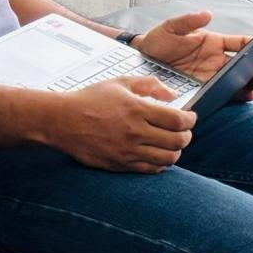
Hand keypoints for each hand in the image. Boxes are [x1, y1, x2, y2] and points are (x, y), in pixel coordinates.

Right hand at [47, 77, 195, 173]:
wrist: (62, 121)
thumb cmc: (89, 100)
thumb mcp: (118, 83)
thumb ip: (148, 85)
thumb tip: (171, 95)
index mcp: (136, 109)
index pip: (177, 120)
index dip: (190, 120)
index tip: (190, 117)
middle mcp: (135, 132)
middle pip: (177, 141)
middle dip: (186, 136)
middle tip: (183, 131)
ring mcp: (128, 151)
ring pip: (168, 158)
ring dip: (175, 151)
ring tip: (171, 144)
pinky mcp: (121, 164)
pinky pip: (151, 169)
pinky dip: (161, 164)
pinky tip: (157, 154)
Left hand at [134, 11, 252, 99]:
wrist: (141, 62)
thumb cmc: (157, 41)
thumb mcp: (170, 28)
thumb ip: (188, 21)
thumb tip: (207, 13)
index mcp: (213, 42)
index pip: (241, 42)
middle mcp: (217, 59)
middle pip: (246, 64)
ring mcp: (213, 76)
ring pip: (240, 80)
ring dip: (252, 82)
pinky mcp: (207, 90)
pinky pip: (227, 94)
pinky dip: (239, 95)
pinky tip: (245, 96)